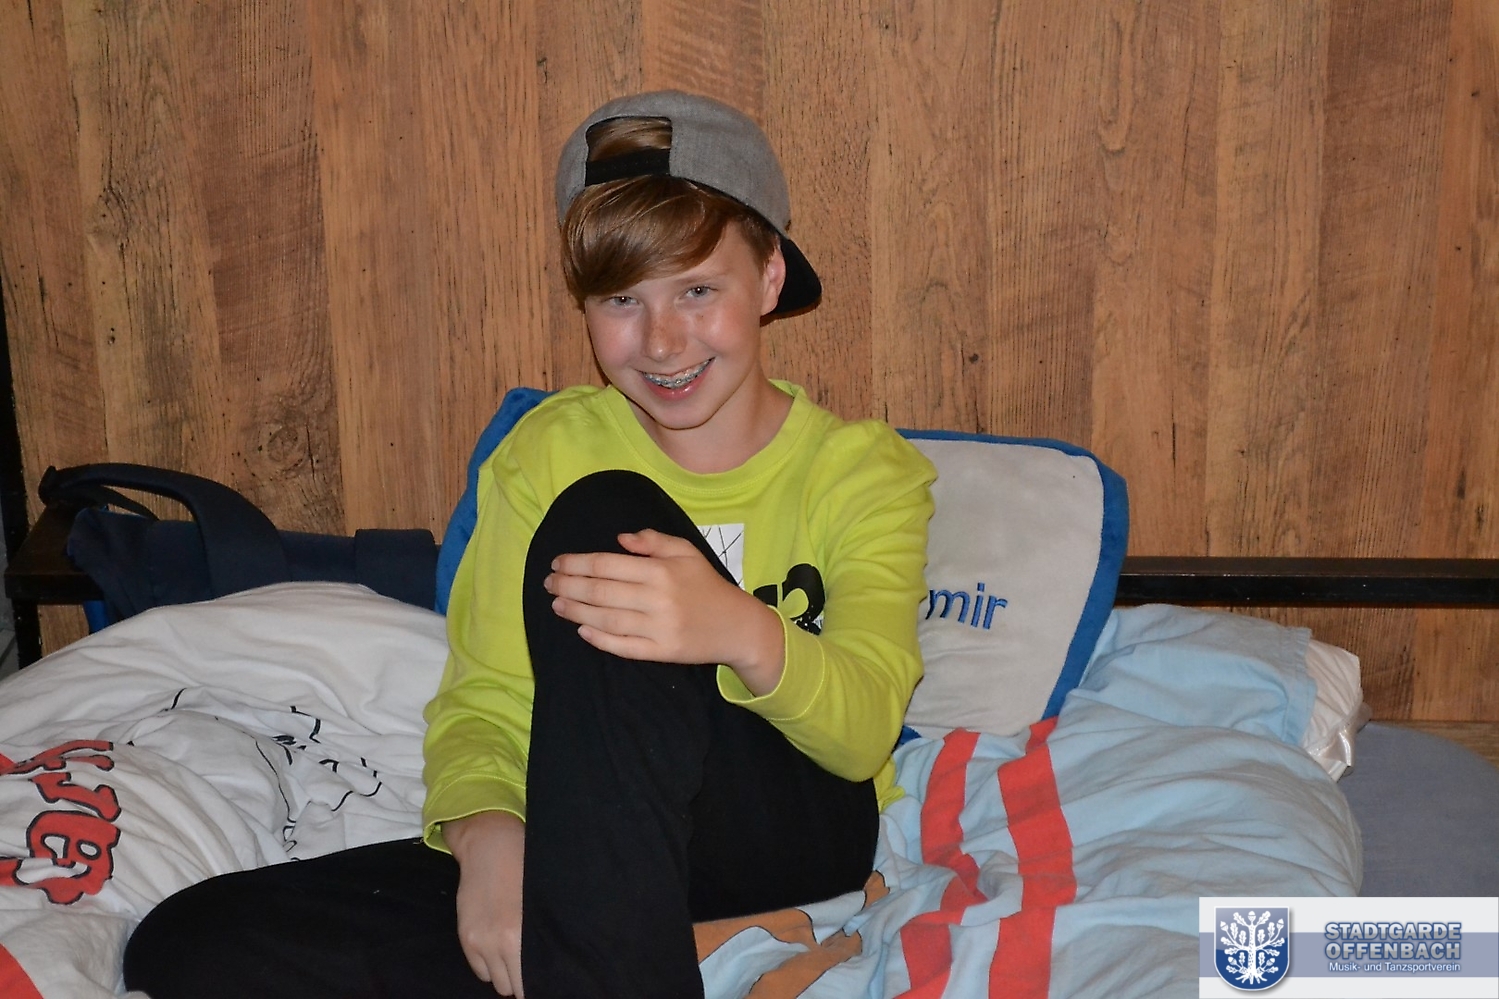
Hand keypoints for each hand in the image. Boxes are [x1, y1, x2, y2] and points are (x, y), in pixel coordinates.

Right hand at [445, 811, 525, 996]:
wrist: (490, 848)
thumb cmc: (525, 871)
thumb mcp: (538, 906)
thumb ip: (539, 938)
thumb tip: (545, 965)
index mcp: (522, 936)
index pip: (529, 981)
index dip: (537, 982)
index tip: (542, 979)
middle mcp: (500, 943)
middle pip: (512, 986)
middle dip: (522, 980)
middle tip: (529, 968)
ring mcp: (480, 941)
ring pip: (497, 982)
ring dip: (505, 975)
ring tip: (514, 957)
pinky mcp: (466, 938)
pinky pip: (480, 971)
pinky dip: (489, 966)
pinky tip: (498, 950)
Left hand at [545, 530, 784, 693]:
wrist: (736, 625)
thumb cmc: (707, 585)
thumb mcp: (686, 552)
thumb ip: (653, 541)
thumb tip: (619, 539)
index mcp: (661, 570)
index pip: (608, 564)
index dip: (578, 563)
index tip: (558, 562)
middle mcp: (657, 598)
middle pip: (602, 591)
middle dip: (569, 585)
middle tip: (549, 582)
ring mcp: (658, 627)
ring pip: (607, 619)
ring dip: (576, 611)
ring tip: (556, 604)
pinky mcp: (661, 652)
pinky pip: (624, 646)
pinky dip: (600, 639)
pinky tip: (582, 630)